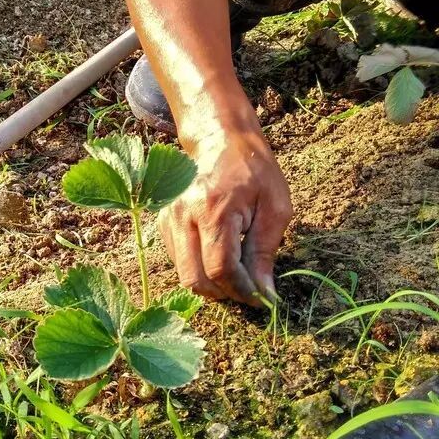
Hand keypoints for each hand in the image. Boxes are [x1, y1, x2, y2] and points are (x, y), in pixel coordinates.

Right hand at [158, 121, 292, 305]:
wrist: (219, 140)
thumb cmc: (254, 171)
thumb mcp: (274, 207)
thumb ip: (265, 252)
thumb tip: (264, 293)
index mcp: (214, 210)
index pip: (221, 269)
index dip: (242, 291)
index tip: (261, 297)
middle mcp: (183, 217)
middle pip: (196, 279)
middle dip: (224, 293)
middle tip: (247, 288)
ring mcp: (169, 220)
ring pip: (185, 276)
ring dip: (211, 284)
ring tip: (235, 270)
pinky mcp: (164, 223)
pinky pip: (179, 262)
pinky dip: (200, 269)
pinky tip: (218, 254)